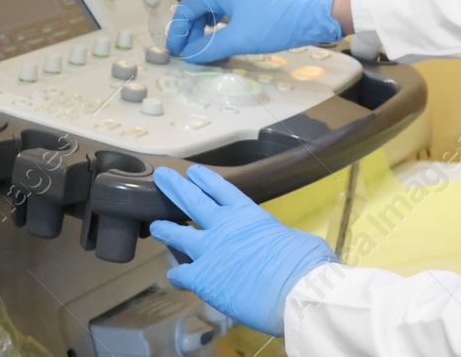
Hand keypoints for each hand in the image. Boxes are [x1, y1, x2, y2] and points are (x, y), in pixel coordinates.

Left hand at [150, 165, 338, 336]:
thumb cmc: (305, 263)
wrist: (294, 290)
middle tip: (162, 177)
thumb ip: (282, 239)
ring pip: (178, 234)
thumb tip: (286, 246)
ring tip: (155, 226)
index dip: (206, 179)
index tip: (193, 171)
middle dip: (176, 187)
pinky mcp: (201, 277)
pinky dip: (176, 274)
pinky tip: (174, 275)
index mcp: (249, 214)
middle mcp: (224, 227)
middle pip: (193, 201)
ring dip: (165, 229)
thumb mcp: (298, 240)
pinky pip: (181, 273)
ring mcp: (209, 250)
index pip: (222, 190)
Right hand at [164, 0, 341, 63]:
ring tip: (205, 53)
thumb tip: (189, 56)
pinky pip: (231, 14)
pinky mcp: (258, 1)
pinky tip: (225, 44)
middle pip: (201, 8)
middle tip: (189, 55)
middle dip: (191, 32)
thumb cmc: (276, 22)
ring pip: (216, 12)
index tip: (174, 52)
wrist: (316, 13)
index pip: (188, 8)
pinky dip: (223, 29)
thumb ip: (210, 47)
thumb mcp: (240, 38)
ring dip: (207, 32)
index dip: (178, 31)